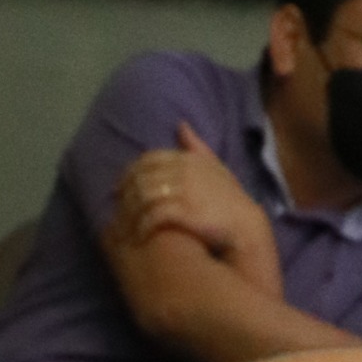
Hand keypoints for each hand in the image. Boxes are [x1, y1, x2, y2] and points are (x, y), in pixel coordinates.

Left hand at [109, 126, 281, 294]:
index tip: (119, 188)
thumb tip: (181, 125)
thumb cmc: (229, 199)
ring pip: (144, 194)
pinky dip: (142, 226)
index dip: (130, 172)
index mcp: (188, 158)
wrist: (245, 227)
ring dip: (130, 211)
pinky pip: (154, 215)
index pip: (148, 158)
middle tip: (116, 209)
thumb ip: (195, 146)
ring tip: (124, 225)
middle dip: (125, 192)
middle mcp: (184, 171)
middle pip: (142, 176)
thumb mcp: (215, 166)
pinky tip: (138, 236)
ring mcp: (184, 191)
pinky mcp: (185, 212)